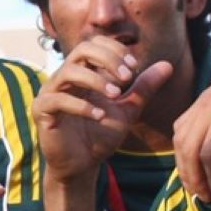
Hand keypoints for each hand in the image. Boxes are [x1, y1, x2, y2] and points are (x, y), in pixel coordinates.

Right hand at [33, 37, 172, 184]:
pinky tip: (100, 116)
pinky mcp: (42, 111)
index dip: (115, 51)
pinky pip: (58, 100)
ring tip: (115, 96)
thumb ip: (144, 88)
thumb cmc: (100, 135)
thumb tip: (168, 65)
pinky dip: (82, 106)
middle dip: (108, 60)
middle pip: (81, 49)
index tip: (134, 69)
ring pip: (69, 71)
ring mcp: (50, 93)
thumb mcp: (128, 109)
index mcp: (82, 72)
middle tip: (127, 79)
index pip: (95, 44)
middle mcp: (63, 77)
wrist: (82, 165)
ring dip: (96, 80)